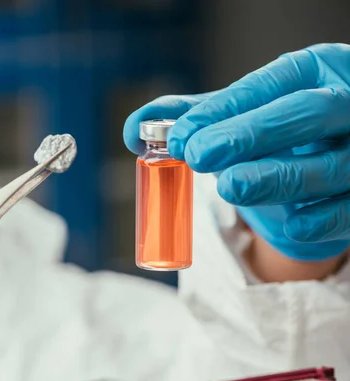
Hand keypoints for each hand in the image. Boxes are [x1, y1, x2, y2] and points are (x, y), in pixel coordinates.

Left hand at [124, 44, 349, 259]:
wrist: (323, 178)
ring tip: (230, 187)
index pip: (271, 84)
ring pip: (329, 165)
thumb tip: (136, 129)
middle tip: (198, 155)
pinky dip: (318, 220)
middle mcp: (346, 104)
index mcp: (314, 72)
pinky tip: (290, 225)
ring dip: (277, 177)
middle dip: (250, 133)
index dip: (226, 110)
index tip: (180, 137)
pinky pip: (346, 211)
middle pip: (307, 112)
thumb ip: (192, 120)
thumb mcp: (240, 121)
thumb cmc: (278, 140)